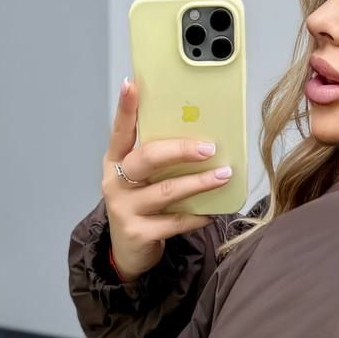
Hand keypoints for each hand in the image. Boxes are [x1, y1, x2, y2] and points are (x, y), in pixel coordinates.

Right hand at [103, 76, 232, 280]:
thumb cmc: (142, 207)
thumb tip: (201, 136)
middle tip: (210, 147)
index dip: (125, 108)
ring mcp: (125, 209)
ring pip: (166, 190)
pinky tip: (213, 211)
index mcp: (116, 162)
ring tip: (223, 175)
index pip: (120, 130)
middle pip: (147, 158)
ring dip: (199, 182)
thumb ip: (160, 161)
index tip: (132, 85)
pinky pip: (175, 221)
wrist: (129, 253)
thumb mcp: (143, 180)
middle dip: (181, 150)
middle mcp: (116, 182)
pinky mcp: (139, 233)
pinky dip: (197, 216)